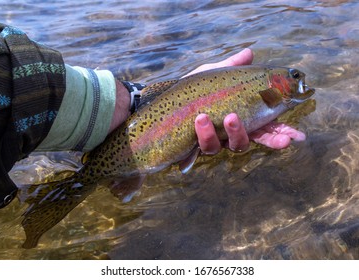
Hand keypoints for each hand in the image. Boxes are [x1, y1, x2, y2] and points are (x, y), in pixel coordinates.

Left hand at [190, 48, 305, 153]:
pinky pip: (202, 147)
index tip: (296, 137)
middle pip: (250, 142)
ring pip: (225, 146)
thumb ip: (230, 66)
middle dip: (268, 140)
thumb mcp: (212, 74)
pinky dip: (203, 133)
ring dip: (231, 132)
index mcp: (238, 117)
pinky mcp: (193, 147)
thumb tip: (249, 52)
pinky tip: (200, 119)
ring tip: (228, 116)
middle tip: (281, 139)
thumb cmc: (193, 89)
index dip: (280, 133)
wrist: (164, 98)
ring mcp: (211, 141)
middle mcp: (226, 133)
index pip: (263, 128)